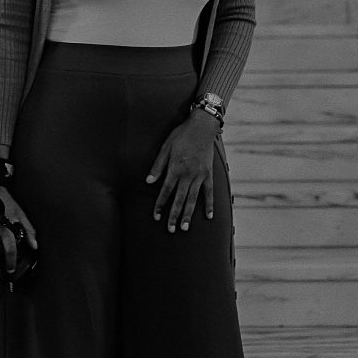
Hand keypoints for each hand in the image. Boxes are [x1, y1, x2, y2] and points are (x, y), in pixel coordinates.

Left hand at [146, 112, 217, 232]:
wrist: (202, 127)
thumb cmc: (181, 135)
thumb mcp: (165, 147)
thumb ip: (158, 165)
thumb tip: (148, 181)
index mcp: (175, 169)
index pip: (165, 192)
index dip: (160, 205)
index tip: (157, 217)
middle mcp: (188, 175)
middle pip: (179, 199)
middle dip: (174, 215)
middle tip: (171, 230)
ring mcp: (200, 176)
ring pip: (193, 199)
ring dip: (188, 214)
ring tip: (184, 228)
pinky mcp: (209, 174)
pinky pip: (209, 192)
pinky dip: (209, 204)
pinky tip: (208, 216)